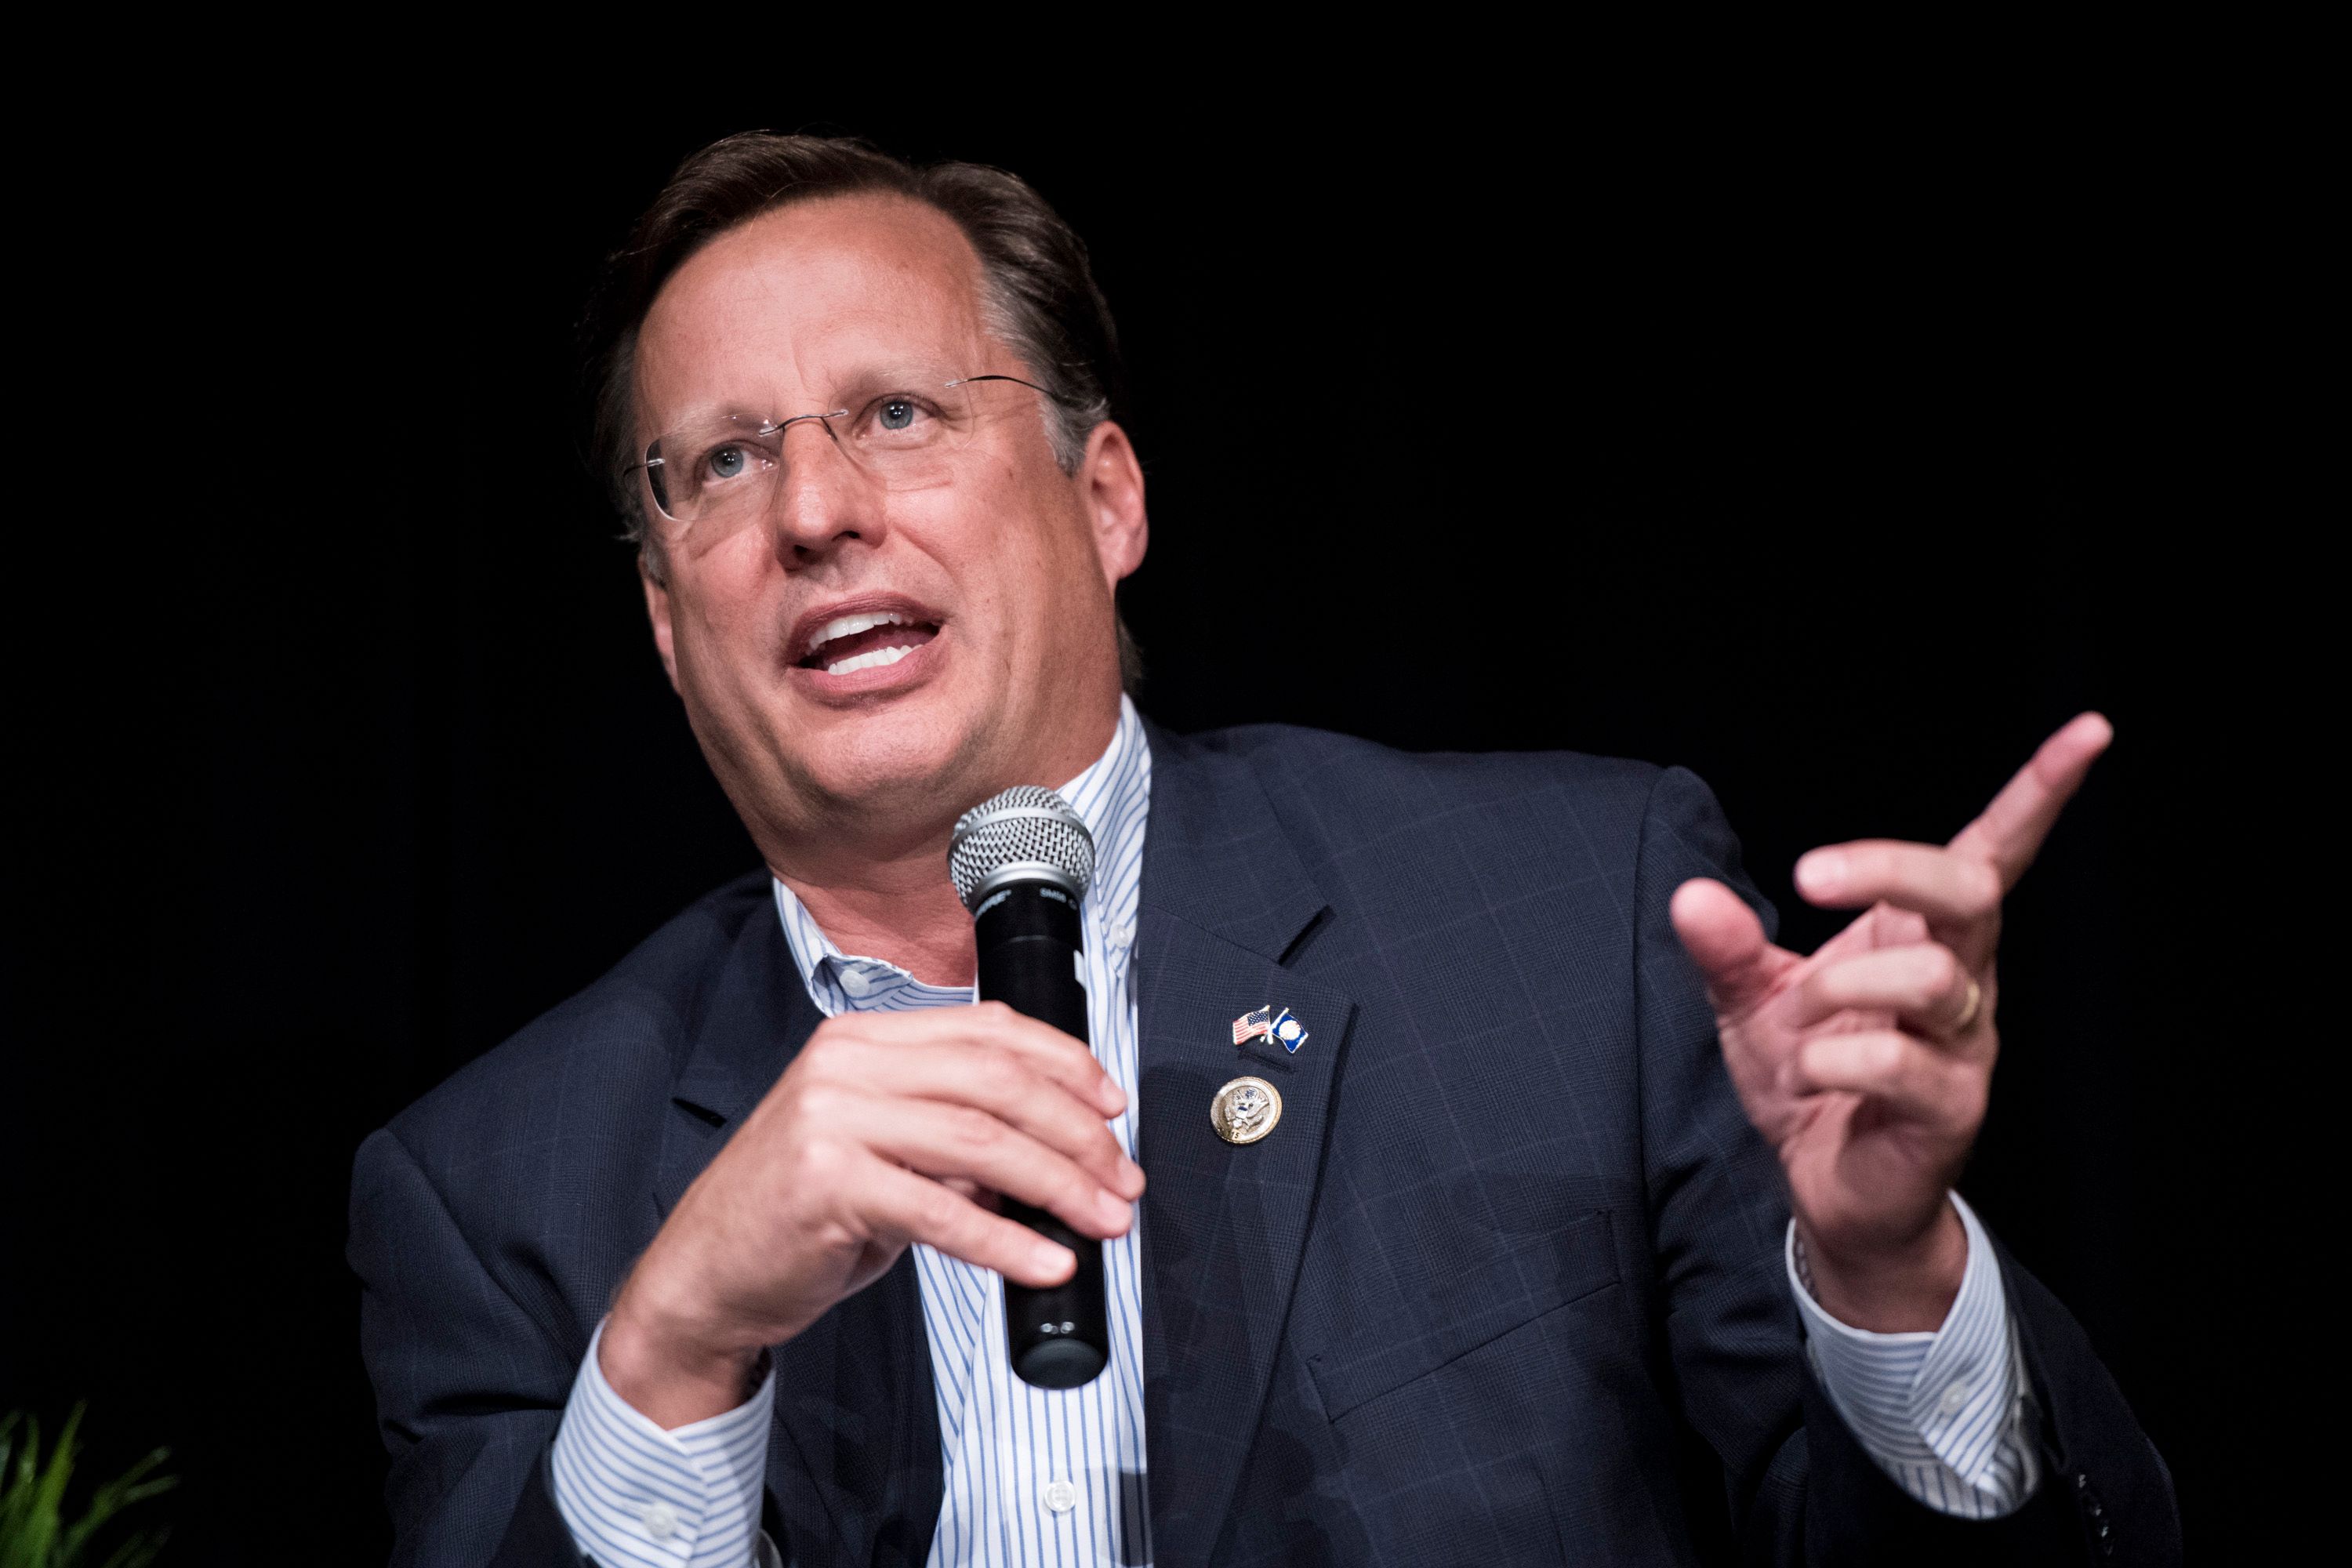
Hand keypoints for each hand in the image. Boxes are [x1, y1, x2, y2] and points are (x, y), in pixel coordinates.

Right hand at [599, 1001, 1143, 1425]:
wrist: (707, 1275)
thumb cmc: (797, 1216)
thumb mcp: (881, 1153)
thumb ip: (952, 1138)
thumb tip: (1053, 1154)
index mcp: (863, 1040)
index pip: (989, 1029)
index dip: (1066, 1064)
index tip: (1113, 1107)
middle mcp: (847, 1064)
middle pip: (998, 1081)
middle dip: (1077, 1132)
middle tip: (1120, 1179)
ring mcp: (832, 1117)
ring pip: (981, 1140)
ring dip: (1059, 1186)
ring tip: (1102, 1221)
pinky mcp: (827, 1181)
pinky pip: (942, 1210)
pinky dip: (1006, 1243)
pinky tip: (1044, 1264)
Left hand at [1669, 714, 2111, 1330]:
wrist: (1824, 1187)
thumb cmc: (1807, 1079)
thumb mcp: (1750, 1000)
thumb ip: (1726, 947)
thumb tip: (1691, 896)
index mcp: (1921, 935)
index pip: (1991, 851)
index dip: (2039, 792)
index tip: (2090, 728)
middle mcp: (1961, 979)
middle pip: (1968, 891)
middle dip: (1891, 868)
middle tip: (1809, 874)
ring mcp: (1964, 1044)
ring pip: (1933, 977)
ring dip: (1843, 985)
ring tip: (1800, 1018)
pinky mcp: (1951, 1107)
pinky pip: (1902, 1063)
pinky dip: (1833, 1057)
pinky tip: (1809, 1073)